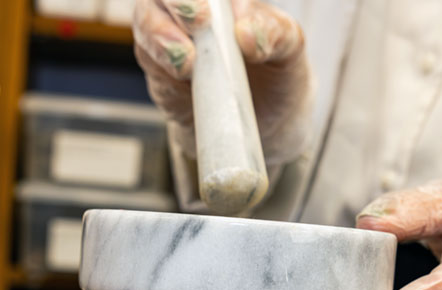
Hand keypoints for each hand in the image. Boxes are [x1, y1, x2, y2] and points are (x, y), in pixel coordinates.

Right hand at [133, 0, 311, 162]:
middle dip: (175, 3)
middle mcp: (189, 8)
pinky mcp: (161, 74)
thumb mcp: (290, 49)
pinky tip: (182, 76)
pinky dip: (163, 69)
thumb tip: (245, 34)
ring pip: (146, 23)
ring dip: (161, 38)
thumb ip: (275, 32)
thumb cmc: (278, 72)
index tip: (206, 12)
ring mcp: (170, 38)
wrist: (268, 121)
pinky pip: (150, 64)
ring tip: (187, 62)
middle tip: (197, 22)